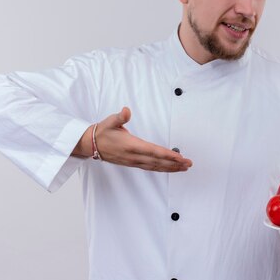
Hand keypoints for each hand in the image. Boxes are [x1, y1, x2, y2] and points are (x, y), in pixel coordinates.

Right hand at [74, 107, 192, 171]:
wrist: (90, 145)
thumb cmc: (102, 131)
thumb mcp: (110, 121)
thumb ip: (120, 117)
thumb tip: (126, 110)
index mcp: (131, 145)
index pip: (154, 151)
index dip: (168, 155)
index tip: (180, 157)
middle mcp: (134, 156)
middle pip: (158, 162)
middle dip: (174, 164)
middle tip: (189, 164)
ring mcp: (133, 161)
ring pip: (155, 167)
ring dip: (170, 168)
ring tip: (183, 168)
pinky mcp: (132, 163)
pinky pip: (150, 168)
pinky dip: (161, 168)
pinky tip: (169, 169)